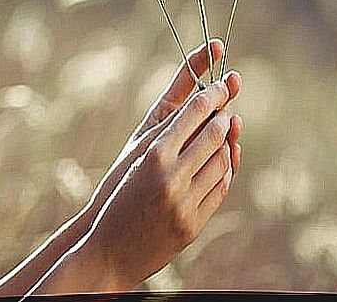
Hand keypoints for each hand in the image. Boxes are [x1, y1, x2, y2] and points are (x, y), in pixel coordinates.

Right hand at [82, 71, 242, 288]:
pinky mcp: (193, 225)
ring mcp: (185, 204)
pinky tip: (222, 162)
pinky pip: (220, 189)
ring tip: (224, 134)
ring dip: (228, 144)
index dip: (213, 94)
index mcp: (153, 154)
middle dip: (224, 117)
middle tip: (227, 108)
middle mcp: (171, 177)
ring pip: (222, 162)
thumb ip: (166, 134)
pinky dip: (225, 171)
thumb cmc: (118, 196)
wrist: (108, 250)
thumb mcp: (135, 159)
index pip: (194, 113)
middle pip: (214, 135)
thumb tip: (200, 107)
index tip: (222, 85)